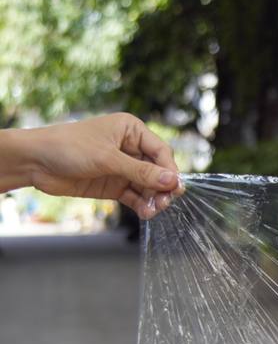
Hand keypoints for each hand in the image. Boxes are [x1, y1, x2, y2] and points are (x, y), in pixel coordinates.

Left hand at [10, 113, 182, 218]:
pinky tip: (145, 212)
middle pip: (158, 170)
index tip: (175, 189)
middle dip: (162, 187)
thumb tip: (172, 181)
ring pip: (148, 186)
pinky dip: (142, 205)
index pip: (161, 151)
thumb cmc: (69, 147)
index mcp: (130, 130)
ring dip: (153, 199)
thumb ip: (141, 172)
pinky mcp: (114, 185)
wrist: (37, 162)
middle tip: (163, 203)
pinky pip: (135, 196)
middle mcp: (129, 147)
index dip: (170, 170)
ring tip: (152, 211)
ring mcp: (122, 168)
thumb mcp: (108, 159)